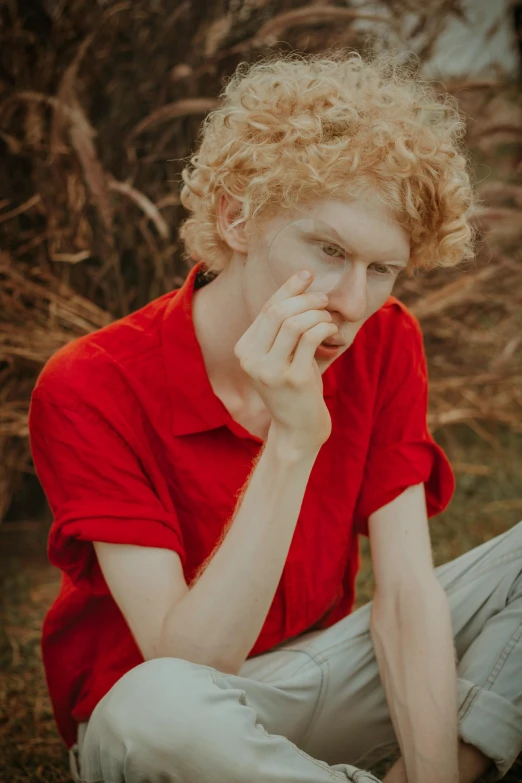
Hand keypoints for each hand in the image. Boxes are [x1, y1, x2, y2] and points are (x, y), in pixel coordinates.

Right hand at [234, 269, 337, 451]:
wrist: (298, 429)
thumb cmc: (294, 387)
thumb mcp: (281, 355)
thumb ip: (283, 326)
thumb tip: (303, 281)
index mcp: (244, 350)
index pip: (267, 308)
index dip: (288, 287)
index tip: (308, 274)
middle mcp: (251, 360)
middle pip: (279, 312)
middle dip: (306, 299)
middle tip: (325, 300)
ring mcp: (271, 371)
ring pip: (295, 323)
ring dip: (318, 315)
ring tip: (328, 321)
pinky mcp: (293, 379)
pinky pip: (311, 339)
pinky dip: (325, 328)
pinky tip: (333, 332)